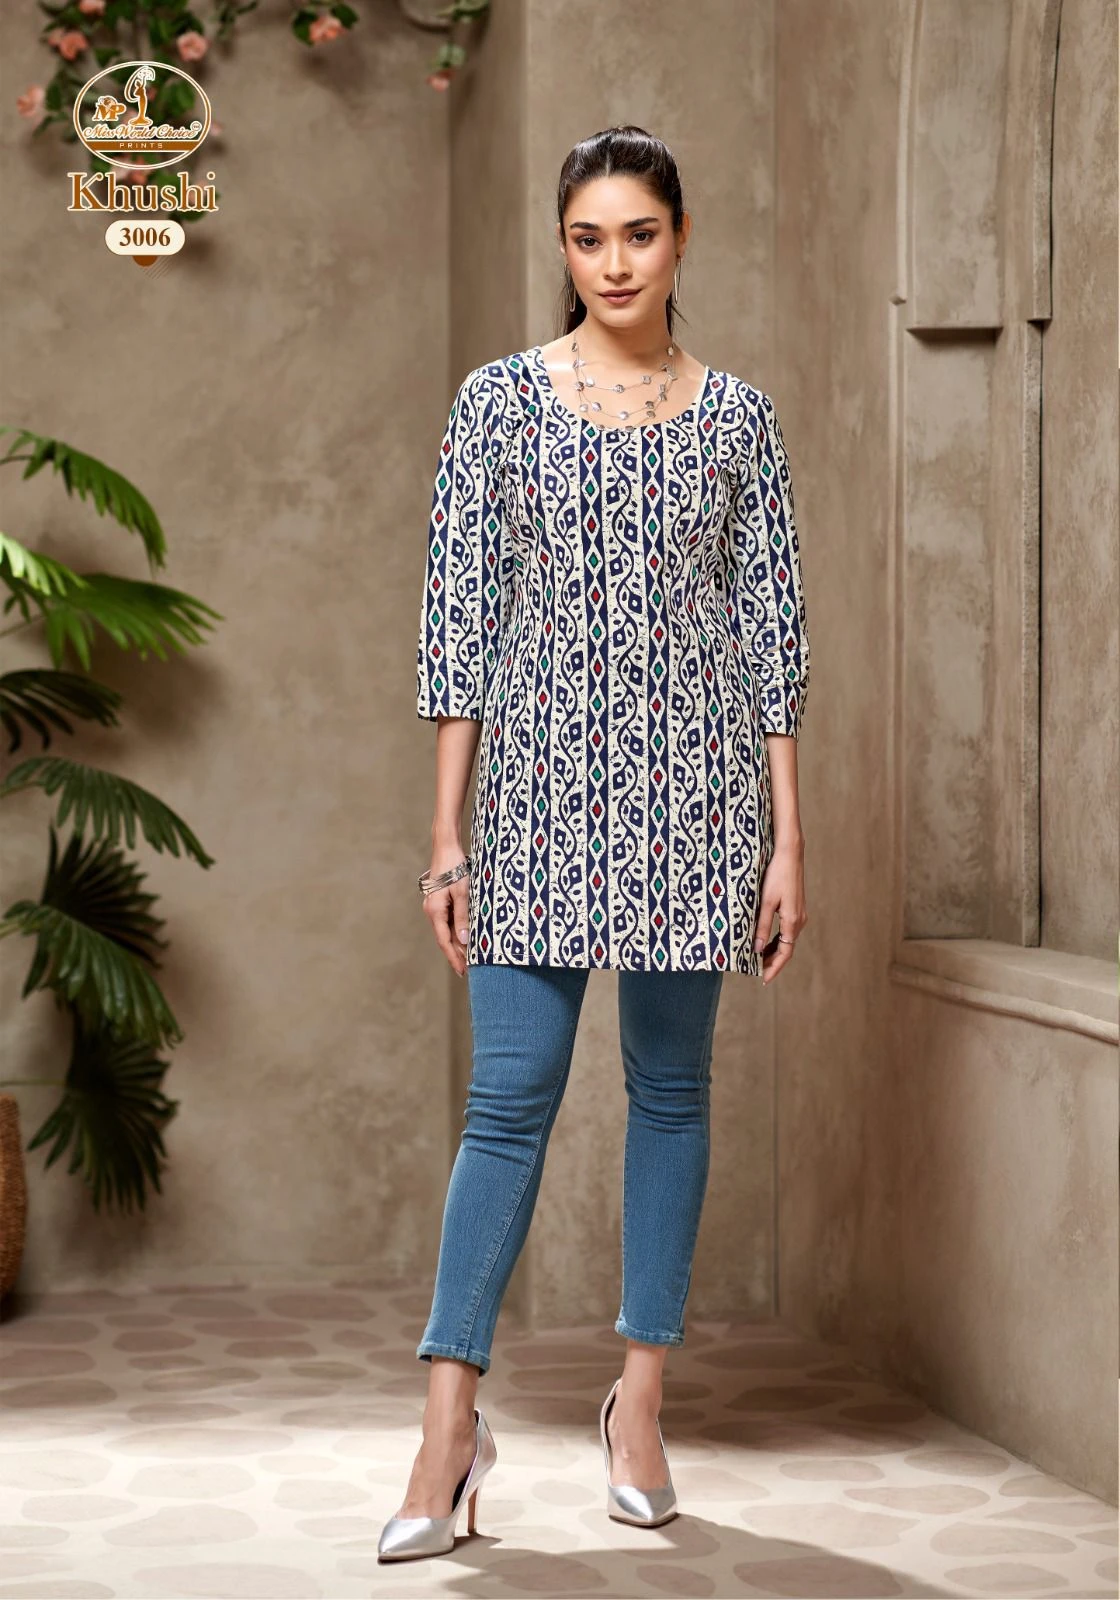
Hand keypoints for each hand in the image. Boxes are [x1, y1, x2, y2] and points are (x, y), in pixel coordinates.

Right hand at [422, 841, 470, 976]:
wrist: (446, 848)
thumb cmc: (455, 868)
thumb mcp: (462, 893)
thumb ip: (463, 916)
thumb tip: (465, 940)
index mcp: (435, 911)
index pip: (444, 941)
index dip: (453, 958)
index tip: (462, 972)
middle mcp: (432, 911)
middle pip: (444, 938)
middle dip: (456, 954)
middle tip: (468, 970)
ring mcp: (435, 906)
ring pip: (446, 930)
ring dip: (457, 944)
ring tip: (469, 958)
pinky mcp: (440, 901)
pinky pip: (448, 921)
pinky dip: (456, 931)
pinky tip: (465, 937)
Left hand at [753, 837, 806, 985]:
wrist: (790, 854)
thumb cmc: (777, 875)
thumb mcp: (766, 902)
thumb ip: (762, 927)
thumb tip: (757, 949)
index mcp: (792, 922)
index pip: (784, 954)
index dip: (774, 968)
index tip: (763, 979)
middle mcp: (799, 921)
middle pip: (786, 949)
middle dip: (772, 961)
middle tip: (756, 971)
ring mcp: (799, 915)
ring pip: (786, 941)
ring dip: (773, 951)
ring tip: (757, 959)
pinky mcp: (796, 908)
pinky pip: (786, 931)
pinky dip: (776, 940)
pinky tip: (765, 940)